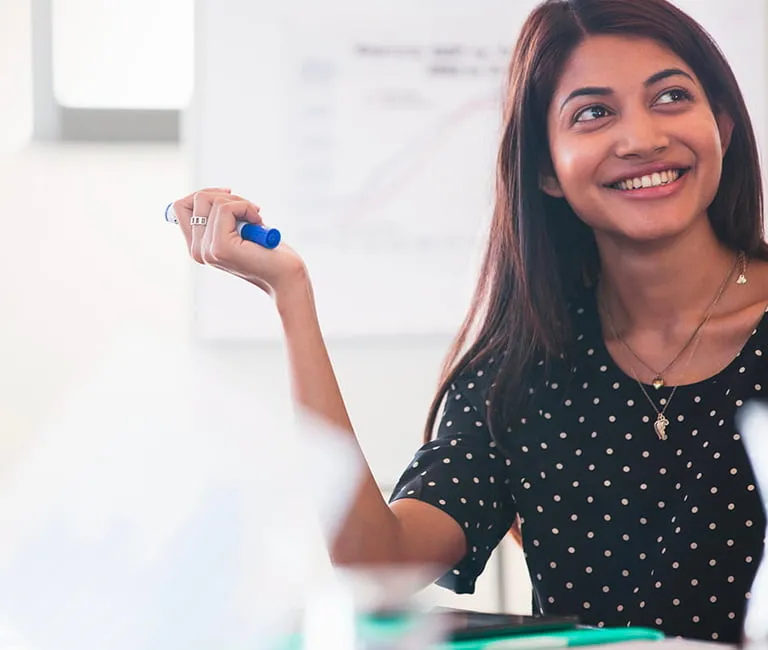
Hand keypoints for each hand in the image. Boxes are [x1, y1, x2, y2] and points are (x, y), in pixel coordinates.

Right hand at [171, 188, 306, 296]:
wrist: (285, 275)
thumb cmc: (267, 250)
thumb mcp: (238, 228)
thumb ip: (220, 216)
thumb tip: (214, 193)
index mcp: (197, 246)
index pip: (180, 206)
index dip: (206, 194)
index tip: (229, 197)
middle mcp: (197, 250)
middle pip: (197, 199)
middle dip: (226, 196)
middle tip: (249, 210)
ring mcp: (207, 250)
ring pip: (213, 201)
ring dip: (240, 202)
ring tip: (255, 218)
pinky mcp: (220, 247)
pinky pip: (226, 208)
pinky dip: (246, 207)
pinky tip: (258, 224)